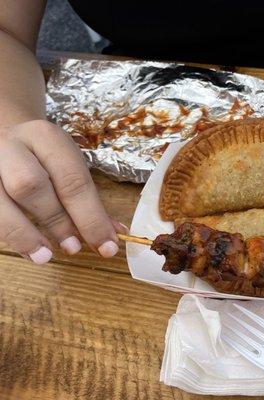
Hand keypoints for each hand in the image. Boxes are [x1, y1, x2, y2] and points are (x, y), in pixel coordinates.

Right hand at [0, 120, 124, 263]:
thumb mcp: (68, 167)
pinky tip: (27, 250)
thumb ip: (88, 200)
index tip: (106, 246)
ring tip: (44, 257)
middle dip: (56, 221)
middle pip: (30, 185)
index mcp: (46, 137)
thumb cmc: (42, 158)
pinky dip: (9, 235)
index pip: (73, 180)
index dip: (91, 217)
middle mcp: (11, 145)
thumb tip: (112, 235)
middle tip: (73, 248)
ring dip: (24, 234)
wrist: (4, 137)